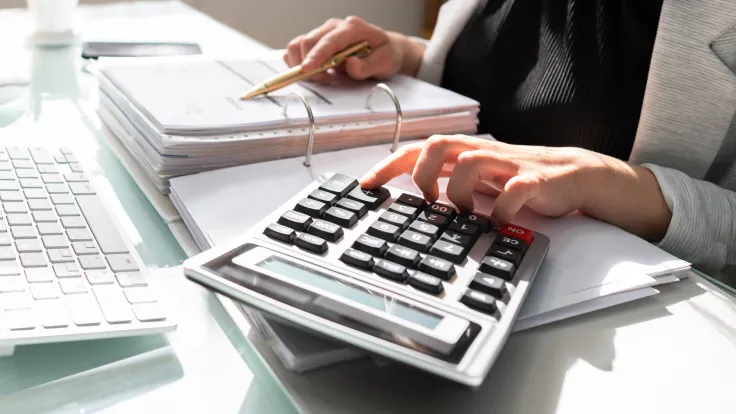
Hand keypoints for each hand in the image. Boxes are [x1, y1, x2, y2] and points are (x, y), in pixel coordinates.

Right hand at [283, 16, 422, 83]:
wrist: (385, 50)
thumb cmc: (385, 54)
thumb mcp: (385, 62)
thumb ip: (368, 65)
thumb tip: (351, 64)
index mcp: (353, 27)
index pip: (329, 41)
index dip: (316, 56)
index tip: (306, 70)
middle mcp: (335, 26)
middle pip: (309, 41)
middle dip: (310, 65)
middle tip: (325, 80)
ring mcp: (324, 32)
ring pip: (299, 44)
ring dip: (302, 64)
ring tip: (322, 76)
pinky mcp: (317, 41)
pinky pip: (297, 48)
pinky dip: (298, 62)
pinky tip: (315, 71)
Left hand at [358, 135, 671, 240]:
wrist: (575, 176)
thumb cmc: (521, 179)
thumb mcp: (479, 179)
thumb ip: (449, 181)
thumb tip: (411, 197)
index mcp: (467, 153)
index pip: (420, 149)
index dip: (390, 164)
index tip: (366, 185)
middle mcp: (483, 153)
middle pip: (440, 144)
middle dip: (422, 172)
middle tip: (426, 200)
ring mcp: (509, 164)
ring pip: (471, 162)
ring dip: (458, 192)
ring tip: (462, 214)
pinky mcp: (536, 180)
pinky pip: (515, 190)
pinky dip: (501, 208)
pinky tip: (498, 223)